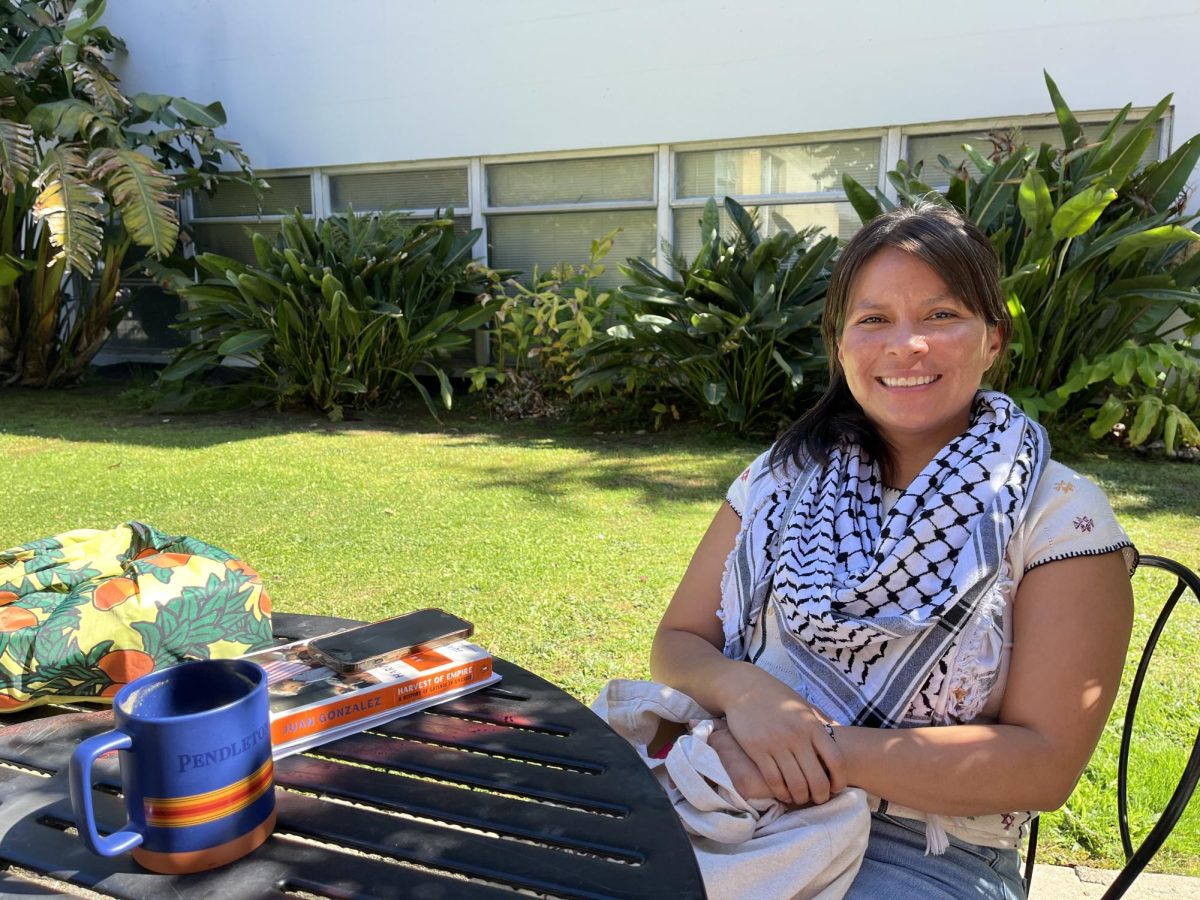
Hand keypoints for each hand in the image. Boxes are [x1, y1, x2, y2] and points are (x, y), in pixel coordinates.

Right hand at [719, 664, 845, 805]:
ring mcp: (776, 744)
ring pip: (795, 784)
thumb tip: (840, 731)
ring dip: (800, 797)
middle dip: (820, 796)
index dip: (839, 780)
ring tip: (800, 798)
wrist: (744, 688)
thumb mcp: (803, 705)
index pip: (836, 760)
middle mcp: (797, 737)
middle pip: (817, 779)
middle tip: (818, 799)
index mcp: (812, 726)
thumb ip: (821, 720)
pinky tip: (783, 793)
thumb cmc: (777, 696)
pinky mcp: (757, 750)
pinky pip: (773, 780)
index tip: (836, 788)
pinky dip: (781, 792)